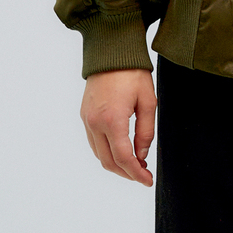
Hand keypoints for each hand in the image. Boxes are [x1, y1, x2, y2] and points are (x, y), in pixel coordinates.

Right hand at [80, 69, 156, 185]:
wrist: (110, 51)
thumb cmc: (132, 73)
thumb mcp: (148, 103)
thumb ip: (145, 133)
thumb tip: (141, 155)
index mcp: (112, 120)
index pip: (124, 159)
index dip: (137, 174)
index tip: (148, 181)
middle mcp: (95, 123)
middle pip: (109, 162)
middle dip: (127, 173)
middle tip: (143, 175)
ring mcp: (87, 120)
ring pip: (99, 155)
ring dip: (116, 165)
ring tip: (134, 165)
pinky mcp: (84, 116)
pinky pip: (94, 143)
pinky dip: (107, 153)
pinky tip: (121, 152)